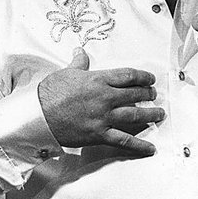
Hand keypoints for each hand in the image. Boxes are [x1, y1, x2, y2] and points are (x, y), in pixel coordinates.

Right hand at [38, 47, 163, 155]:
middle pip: (135, 94)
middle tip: (154, 95)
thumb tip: (80, 50)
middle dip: (148, 95)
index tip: (150, 79)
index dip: (143, 77)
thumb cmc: (50, 92)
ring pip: (135, 115)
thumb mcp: (67, 72)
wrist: (37, 115)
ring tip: (159, 114)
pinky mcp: (99, 135)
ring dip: (150, 115)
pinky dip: (139, 145)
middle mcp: (105, 97)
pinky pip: (123, 140)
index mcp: (99, 80)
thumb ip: (79, 62)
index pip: (129, 75)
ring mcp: (103, 117)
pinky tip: (150, 148)